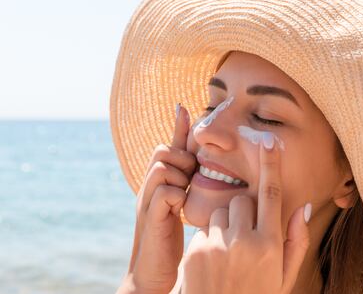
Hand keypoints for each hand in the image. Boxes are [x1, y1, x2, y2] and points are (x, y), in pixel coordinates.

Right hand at [118, 104, 195, 293]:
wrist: (153, 272)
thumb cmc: (170, 239)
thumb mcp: (180, 207)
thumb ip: (187, 186)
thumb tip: (199, 168)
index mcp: (159, 183)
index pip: (168, 147)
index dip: (177, 127)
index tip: (183, 106)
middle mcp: (150, 187)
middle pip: (162, 150)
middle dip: (181, 157)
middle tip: (190, 177)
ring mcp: (147, 200)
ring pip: (162, 166)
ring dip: (179, 175)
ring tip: (185, 193)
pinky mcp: (150, 217)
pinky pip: (164, 190)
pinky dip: (176, 195)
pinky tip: (181, 209)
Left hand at [181, 134, 311, 293]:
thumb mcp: (283, 276)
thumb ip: (296, 241)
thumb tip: (304, 207)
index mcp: (270, 245)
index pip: (272, 195)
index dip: (271, 165)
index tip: (269, 141)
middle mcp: (244, 241)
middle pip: (241, 200)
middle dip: (243, 211)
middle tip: (244, 237)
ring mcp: (218, 245)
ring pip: (220, 212)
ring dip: (225, 225)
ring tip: (227, 253)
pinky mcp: (195, 250)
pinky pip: (204, 229)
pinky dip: (209, 239)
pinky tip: (212, 262)